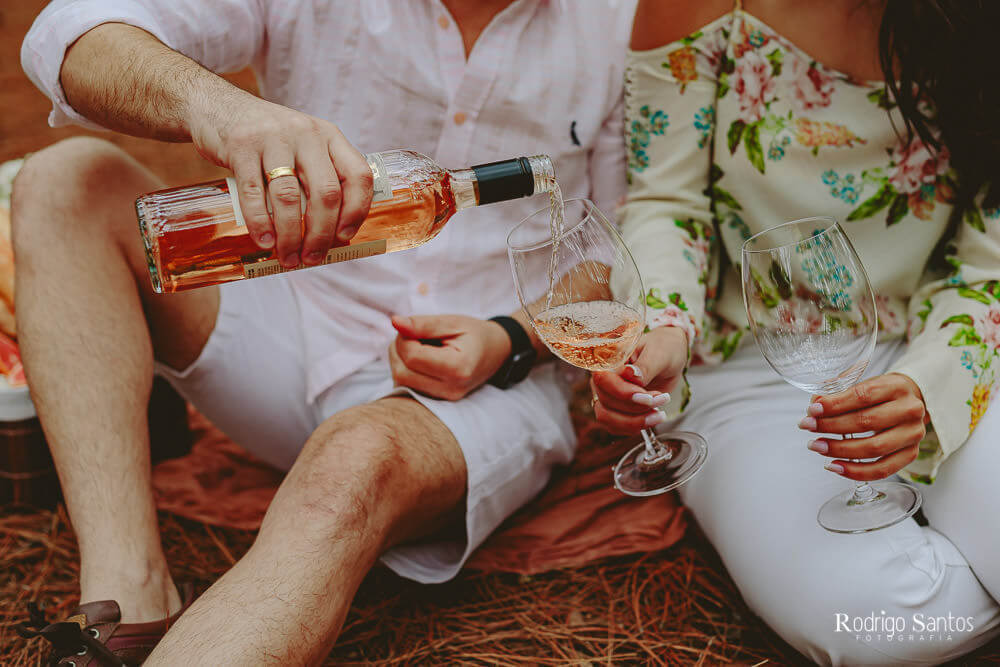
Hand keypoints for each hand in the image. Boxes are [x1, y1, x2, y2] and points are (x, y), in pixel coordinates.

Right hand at [187, 91, 372, 267]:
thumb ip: (318, 178)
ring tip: (288, 257)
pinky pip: (253, 192)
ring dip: (290, 235)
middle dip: (321, 234)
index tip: (345, 237)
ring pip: (290, 197)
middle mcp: (306, 134)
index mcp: (329, 136)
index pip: (358, 175)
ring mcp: (273, 138)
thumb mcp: (303, 146)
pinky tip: (264, 241)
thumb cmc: (268, 139)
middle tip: (312, 258)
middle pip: (326, 193)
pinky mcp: (241, 146)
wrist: (216, 106)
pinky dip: (260, 222)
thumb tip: (331, 234)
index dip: (357, 211)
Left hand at [388, 315, 511, 400]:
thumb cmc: (474, 333)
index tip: (414, 327)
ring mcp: (444, 398)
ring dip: (399, 359)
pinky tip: (418, 357)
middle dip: (398, 350)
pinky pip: (407, 387)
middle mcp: (451, 389)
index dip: (404, 338)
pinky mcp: (437, 401)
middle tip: (411, 334)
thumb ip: (422, 324)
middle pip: (402, 373)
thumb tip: (395, 322)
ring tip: (416, 344)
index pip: (412, 357)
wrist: (495, 351)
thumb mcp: (451, 322)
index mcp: (458, 368)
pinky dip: (405, 369)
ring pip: (401, 382)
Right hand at [590, 326, 687, 434]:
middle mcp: (603, 379)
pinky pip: (615, 426)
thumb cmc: (663, 348)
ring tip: (659, 414)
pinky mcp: (615, 409)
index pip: (604, 380)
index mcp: (609, 359)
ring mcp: (607, 395)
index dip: (624, 393)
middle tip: (662, 400)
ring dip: (634, 422)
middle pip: (606, 402)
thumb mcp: (660, 353)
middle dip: (636, 408)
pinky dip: (634, 427)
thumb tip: (630, 374)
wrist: (670, 356)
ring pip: (608, 418)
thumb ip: (645, 365)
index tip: (649, 398)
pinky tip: (651, 418)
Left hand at [799, 373, 926, 480]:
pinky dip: (855, 471)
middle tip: (808, 426)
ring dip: (839, 449)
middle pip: (866, 422)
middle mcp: (910, 410)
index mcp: (897, 386)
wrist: (908, 403)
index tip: (812, 410)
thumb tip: (815, 404)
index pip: (863, 395)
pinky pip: (882, 470)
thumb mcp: (863, 383)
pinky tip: (834, 466)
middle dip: (831, 426)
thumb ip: (838, 391)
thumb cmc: (880, 394)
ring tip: (816, 446)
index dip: (835, 404)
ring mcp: (913, 434)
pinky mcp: (911, 454)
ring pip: (873, 448)